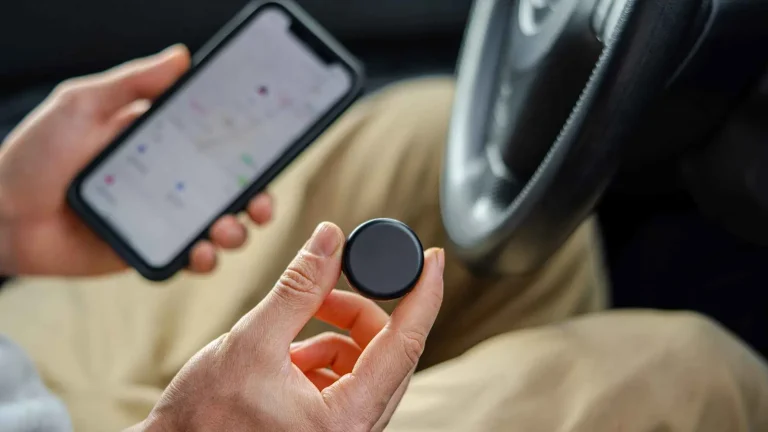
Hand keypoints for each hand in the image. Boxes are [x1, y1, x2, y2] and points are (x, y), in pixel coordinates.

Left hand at [0, 45, 272, 275]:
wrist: (1, 216)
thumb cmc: (35, 156)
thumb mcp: (83, 106)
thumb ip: (134, 84)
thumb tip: (182, 57)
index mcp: (162, 145)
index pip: (215, 144)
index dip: (247, 149)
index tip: (270, 150)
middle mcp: (169, 181)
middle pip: (229, 190)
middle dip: (256, 199)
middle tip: (262, 204)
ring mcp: (162, 219)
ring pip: (218, 226)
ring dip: (235, 231)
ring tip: (226, 230)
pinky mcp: (150, 251)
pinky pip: (188, 259)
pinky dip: (204, 259)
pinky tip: (200, 253)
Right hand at [133, 222, 444, 431]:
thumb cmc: (202, 419)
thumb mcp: (252, 341)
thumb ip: (299, 287)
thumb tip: (331, 239)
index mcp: (345, 420)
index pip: (404, 345)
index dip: (423, 295)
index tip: (433, 258)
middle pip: (387, 354)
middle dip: (359, 313)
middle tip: (324, 290)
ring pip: (367, 366)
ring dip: (337, 336)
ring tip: (291, 334)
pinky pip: (348, 382)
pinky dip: (325, 358)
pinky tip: (290, 356)